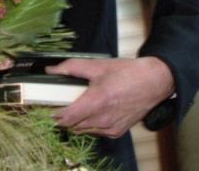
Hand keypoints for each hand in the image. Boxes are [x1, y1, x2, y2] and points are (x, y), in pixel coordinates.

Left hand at [46, 56, 173, 137]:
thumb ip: (71, 68)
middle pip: (72, 126)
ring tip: (75, 106)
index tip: (45, 107)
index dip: (53, 115)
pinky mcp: (117, 132)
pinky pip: (95, 132)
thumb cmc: (127, 73)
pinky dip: (89, 124)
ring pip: (82, 130)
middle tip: (58, 104)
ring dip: (75, 122)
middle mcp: (103, 119)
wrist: (154, 82)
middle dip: (62, 117)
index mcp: (96, 102)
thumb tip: (51, 69)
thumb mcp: (97, 66)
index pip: (66, 118)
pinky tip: (92, 112)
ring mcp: (110, 128)